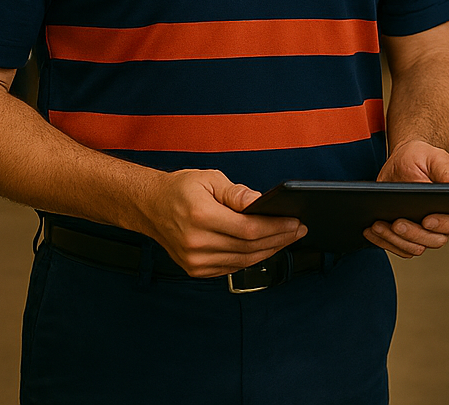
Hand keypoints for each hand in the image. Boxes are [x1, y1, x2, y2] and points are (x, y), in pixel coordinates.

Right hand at [138, 169, 305, 277]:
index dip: (276, 228)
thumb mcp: (209, 179)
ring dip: (269, 251)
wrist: (149, 207)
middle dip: (279, 239)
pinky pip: (231, 268)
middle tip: (299, 230)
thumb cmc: (180, 189)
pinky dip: (251, 259)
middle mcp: (196, 242)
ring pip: (243, 261)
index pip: (248, 229)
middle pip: (249, 248)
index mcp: (200, 216)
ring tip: (288, 238)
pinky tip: (266, 248)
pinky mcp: (195, 269)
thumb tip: (260, 202)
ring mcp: (194, 260)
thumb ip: (237, 193)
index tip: (295, 222)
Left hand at [365, 139, 448, 257]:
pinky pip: (398, 247)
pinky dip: (383, 242)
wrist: (402, 162)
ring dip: (395, 239)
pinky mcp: (407, 236)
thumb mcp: (435, 158)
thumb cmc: (422, 157)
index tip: (426, 220)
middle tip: (396, 223)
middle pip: (435, 240)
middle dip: (413, 234)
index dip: (445, 225)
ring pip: (414, 247)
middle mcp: (444, 223)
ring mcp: (425, 233)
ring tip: (378, 224)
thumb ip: (448, 171)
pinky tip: (371, 230)